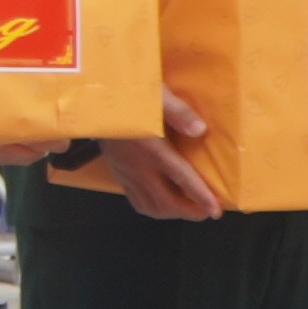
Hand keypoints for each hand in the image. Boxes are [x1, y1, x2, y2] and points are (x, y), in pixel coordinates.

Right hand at [106, 89, 220, 221]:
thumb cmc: (126, 96)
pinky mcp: (117, 174)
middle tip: (206, 211)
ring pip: (150, 207)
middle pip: (166, 202)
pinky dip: (153, 207)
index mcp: (152, 149)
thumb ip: (178, 112)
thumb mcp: (155, 96)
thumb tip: (200, 130)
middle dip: (189, 212)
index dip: (200, 196)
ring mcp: (126, 173)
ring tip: (187, 208)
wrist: (92, 103)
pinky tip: (163, 200)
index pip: (181, 178)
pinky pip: (136, 200)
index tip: (215, 211)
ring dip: (171, 212)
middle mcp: (139, 167)